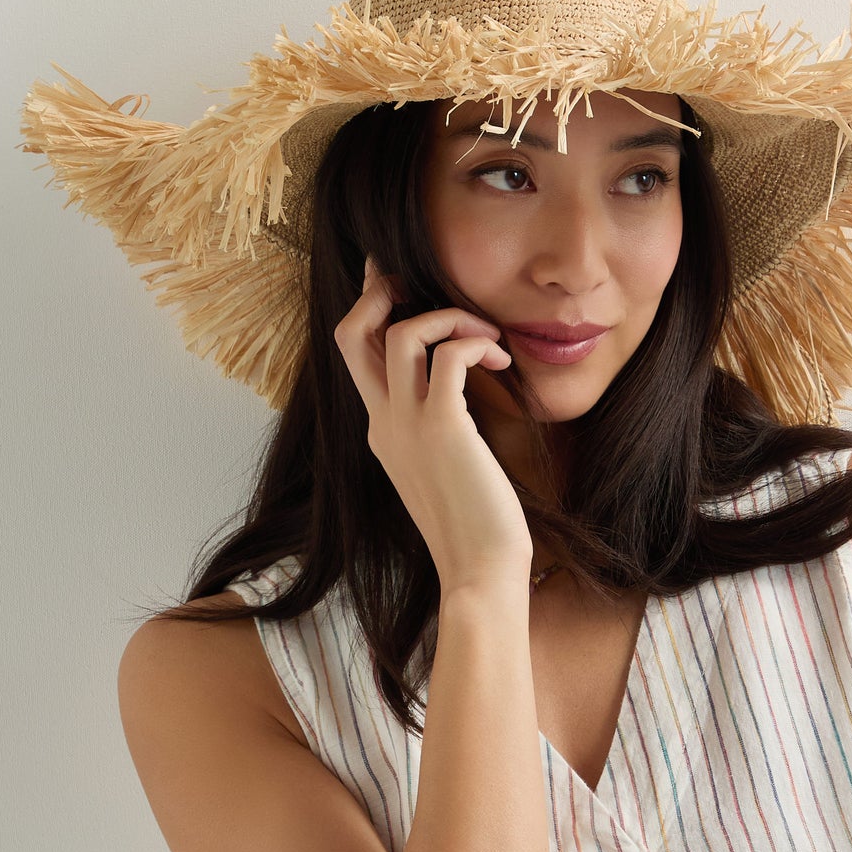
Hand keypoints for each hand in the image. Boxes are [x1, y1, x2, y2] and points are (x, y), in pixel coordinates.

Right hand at [333, 254, 531, 595]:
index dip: (371, 312)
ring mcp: (407, 426)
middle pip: (351, 333)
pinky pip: (448, 355)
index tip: (391, 284)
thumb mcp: (448, 470)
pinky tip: (500, 359)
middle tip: (414, 279)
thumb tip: (463, 391)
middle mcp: (385, 424)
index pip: (358, 356)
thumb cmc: (477, 529)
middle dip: (379, 292)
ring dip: (449, 316)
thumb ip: (442, 429)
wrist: (480, 572)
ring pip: (403, 332)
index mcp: (383, 432)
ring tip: (486, 335)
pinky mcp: (443, 428)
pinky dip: (475, 342)